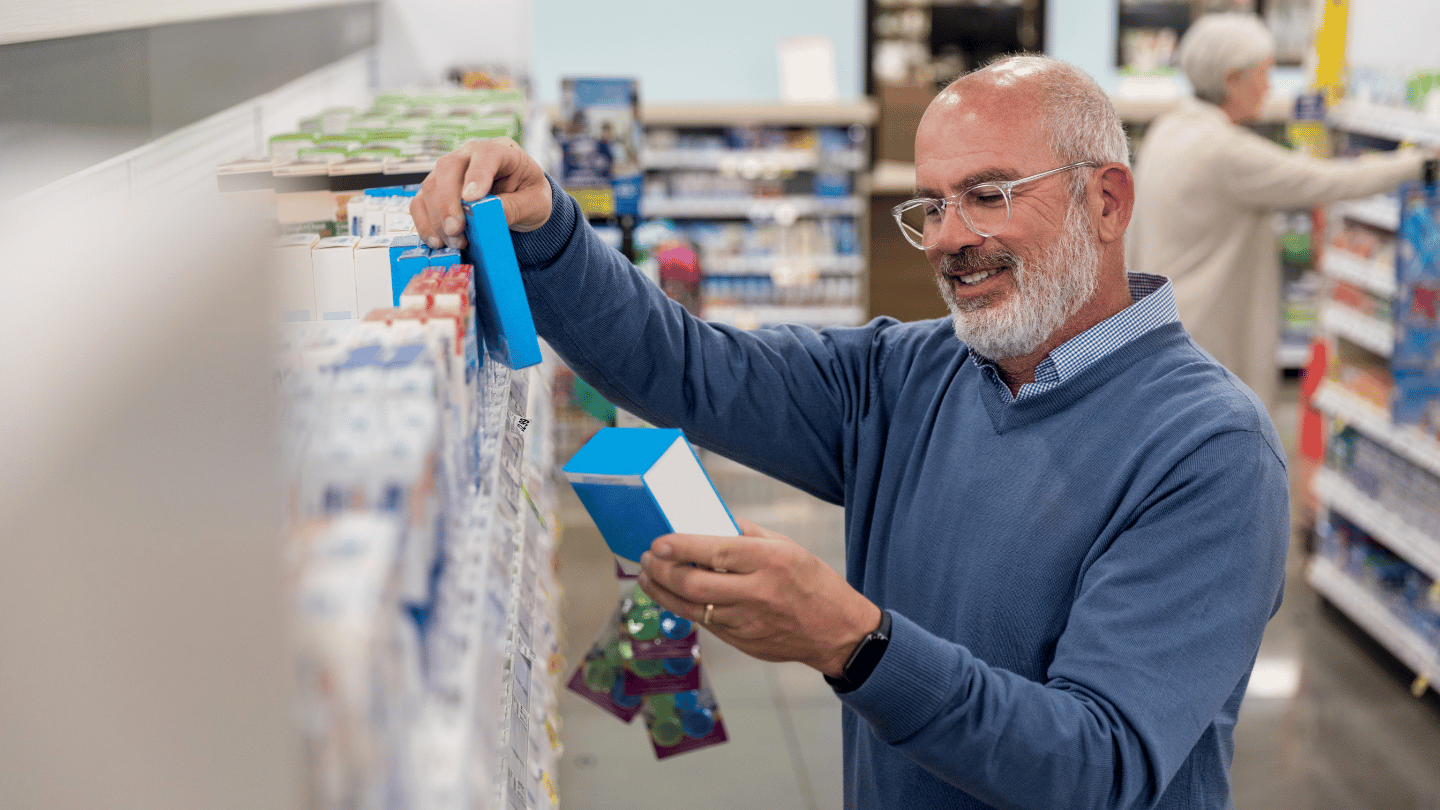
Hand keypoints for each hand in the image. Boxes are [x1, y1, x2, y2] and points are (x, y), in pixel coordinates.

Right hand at [410, 137, 552, 250]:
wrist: (522, 199)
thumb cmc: (529, 194)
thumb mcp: (535, 203)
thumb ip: (514, 207)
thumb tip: (488, 216)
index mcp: (501, 151)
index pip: (485, 154)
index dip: (476, 175)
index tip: (472, 199)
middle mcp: (470, 155)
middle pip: (448, 168)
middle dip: (448, 201)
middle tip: (455, 229)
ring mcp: (450, 172)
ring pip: (430, 186)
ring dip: (437, 217)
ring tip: (455, 241)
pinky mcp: (437, 191)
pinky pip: (420, 203)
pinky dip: (425, 223)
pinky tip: (438, 241)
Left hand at [637, 517, 881, 677]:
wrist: (837, 631)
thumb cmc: (813, 583)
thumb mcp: (787, 547)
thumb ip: (747, 533)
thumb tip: (710, 520)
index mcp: (770, 561)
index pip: (715, 551)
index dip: (680, 547)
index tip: (657, 542)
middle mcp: (757, 593)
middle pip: (694, 585)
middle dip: (661, 571)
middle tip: (647, 559)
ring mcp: (747, 622)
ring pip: (692, 609)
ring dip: (662, 592)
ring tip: (648, 577)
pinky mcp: (742, 642)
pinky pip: (705, 624)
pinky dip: (684, 607)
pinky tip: (673, 595)